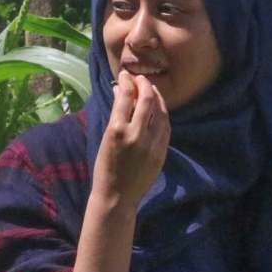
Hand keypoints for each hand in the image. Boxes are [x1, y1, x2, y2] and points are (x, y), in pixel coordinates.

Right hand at [92, 73, 170, 209]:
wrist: (117, 196)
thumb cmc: (105, 167)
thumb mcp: (105, 137)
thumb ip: (116, 114)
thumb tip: (121, 90)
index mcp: (117, 130)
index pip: (125, 96)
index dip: (126, 81)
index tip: (125, 75)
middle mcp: (136, 134)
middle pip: (147, 99)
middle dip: (144, 84)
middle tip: (139, 79)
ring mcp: (152, 144)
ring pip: (161, 111)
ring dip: (156, 96)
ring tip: (150, 90)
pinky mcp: (161, 152)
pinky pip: (166, 126)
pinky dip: (162, 114)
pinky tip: (158, 109)